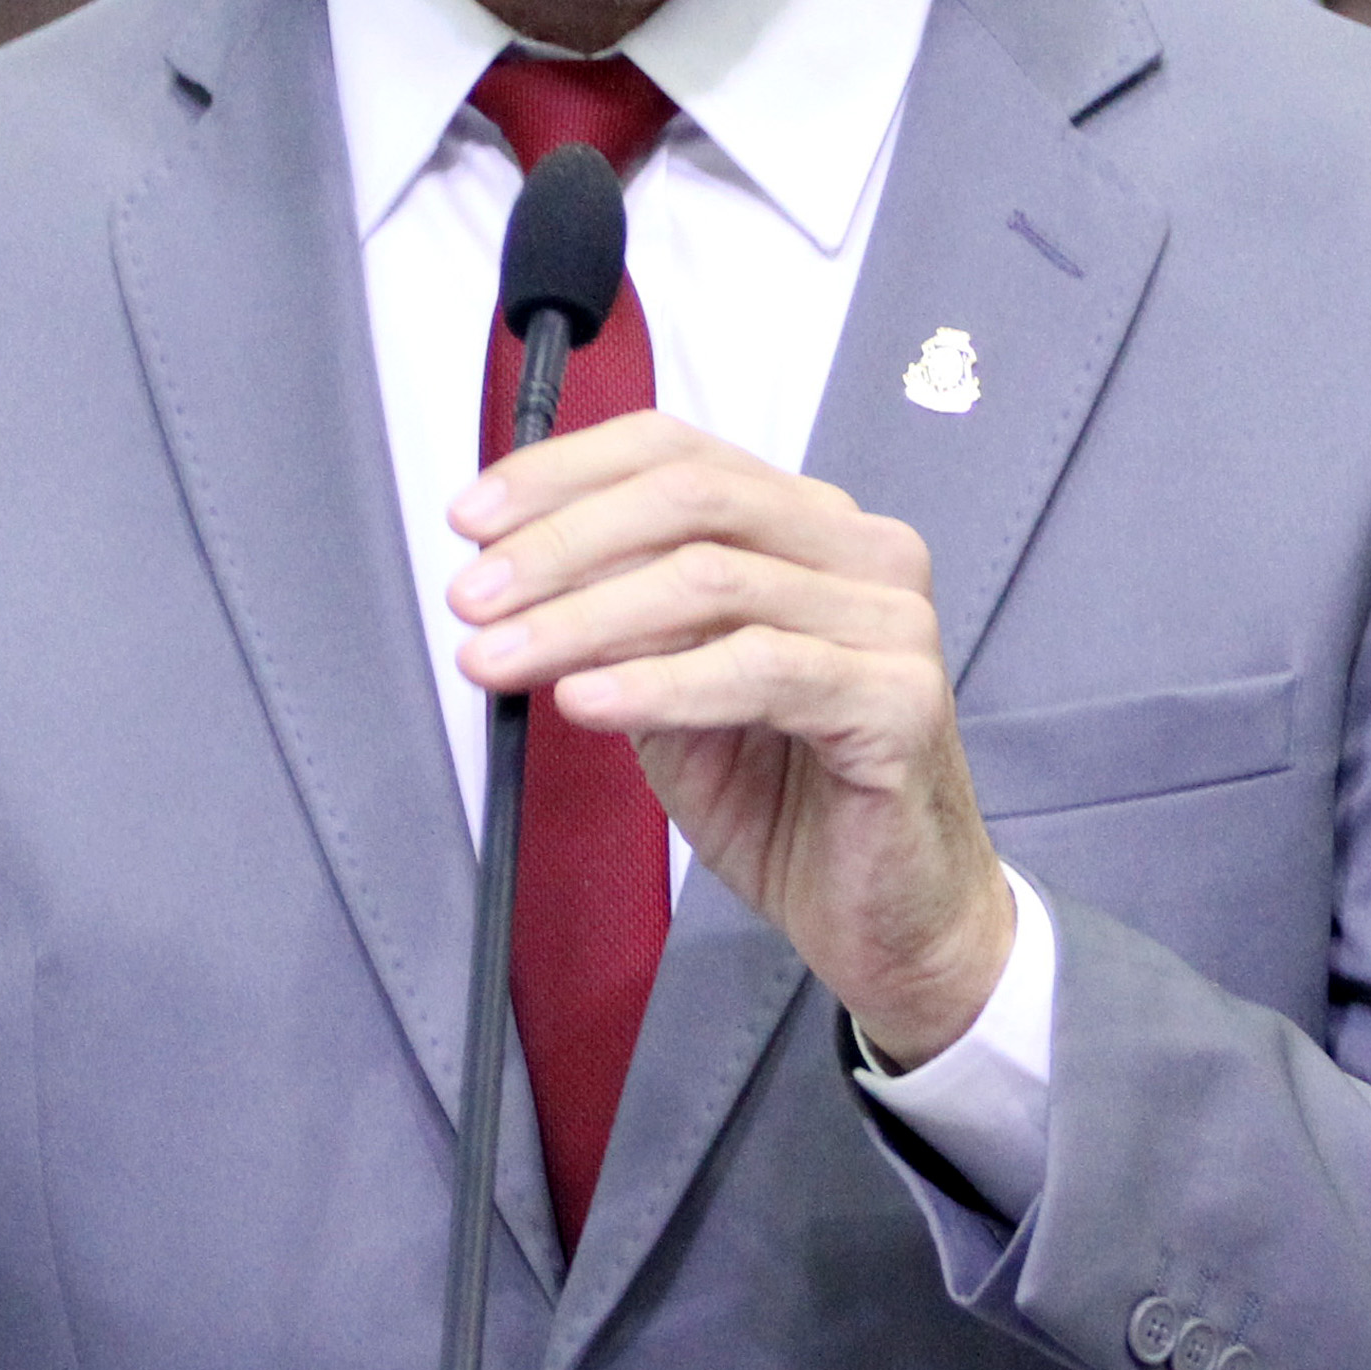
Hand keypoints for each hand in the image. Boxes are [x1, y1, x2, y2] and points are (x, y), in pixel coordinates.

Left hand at [448, 409, 1014, 1066]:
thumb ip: (619, 626)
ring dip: (583, 619)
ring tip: (499, 659)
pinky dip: (656, 683)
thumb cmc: (792, 801)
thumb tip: (511, 576)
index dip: (564, 475)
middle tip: (471, 596)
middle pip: (691, 499)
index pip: (677, 452)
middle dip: (560, 544)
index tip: (472, 520)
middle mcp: (862, 554)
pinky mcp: (899, 700)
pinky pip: (757, 670)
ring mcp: (891, 622)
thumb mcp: (676, 694)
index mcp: (810, 528)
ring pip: (713, 580)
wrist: (891, 917)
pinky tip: (584, 702)